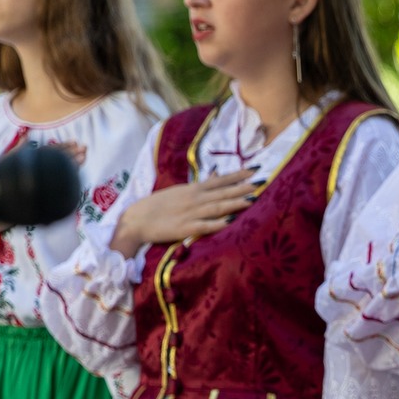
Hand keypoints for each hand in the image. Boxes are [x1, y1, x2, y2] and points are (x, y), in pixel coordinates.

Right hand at [111, 170, 255, 254]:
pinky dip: (217, 223)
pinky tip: (231, 221)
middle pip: (223, 192)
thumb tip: (216, 176)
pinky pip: (205, 226)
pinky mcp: (185, 229)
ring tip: (253, 199)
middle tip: (263, 181)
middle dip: (243, 187)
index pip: (220, 180)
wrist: (135, 220)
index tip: (256, 169)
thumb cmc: (157, 206)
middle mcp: (194, 199)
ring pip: (217, 207)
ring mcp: (190, 214)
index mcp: (193, 189)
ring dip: (235, 203)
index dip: (238, 175)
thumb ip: (199, 186)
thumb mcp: (179, 191)